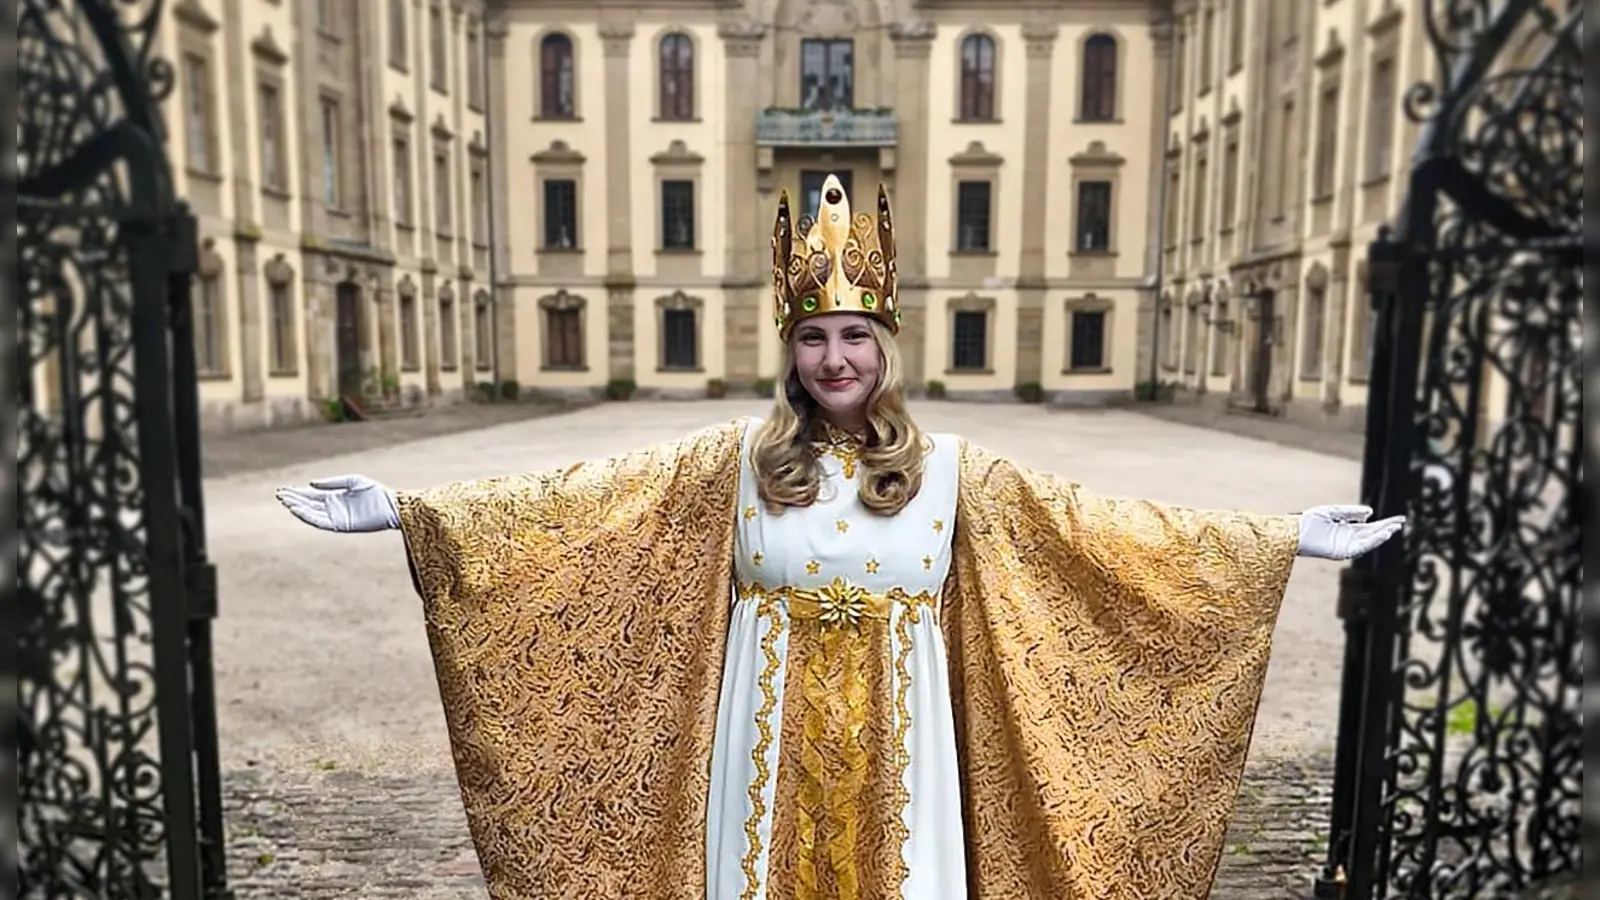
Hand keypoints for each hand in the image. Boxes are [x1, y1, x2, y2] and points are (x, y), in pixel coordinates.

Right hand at [275, 475, 400, 532]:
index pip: (311, 496)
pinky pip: (320, 522)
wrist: (390, 506)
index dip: (297, 493)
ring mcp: (336, 517)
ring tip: (285, 502)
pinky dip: (308, 517)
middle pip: (308, 504)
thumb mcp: (352, 481)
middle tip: (279, 495)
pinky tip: (298, 510)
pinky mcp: (340, 525)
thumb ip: (332, 483)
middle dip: (293, 500)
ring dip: (298, 508)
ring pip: (312, 514)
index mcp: (334, 497)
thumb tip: (310, 484)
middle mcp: (332, 508)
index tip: (283, 490)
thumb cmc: (375, 492)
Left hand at [1297, 504, 1404, 559]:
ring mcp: (1345, 546)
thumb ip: (1351, 512)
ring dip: (1381, 536)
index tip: (1399, 519)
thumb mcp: (1333, 511)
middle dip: (1386, 529)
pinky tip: (1380, 534)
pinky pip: (1360, 547)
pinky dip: (1371, 542)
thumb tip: (1370, 513)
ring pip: (1368, 542)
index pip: (1370, 527)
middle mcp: (1348, 539)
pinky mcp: (1342, 552)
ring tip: (1392, 528)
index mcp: (1347, 529)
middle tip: (1400, 523)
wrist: (1295, 531)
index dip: (1384, 524)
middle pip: (1372, 534)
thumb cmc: (1309, 521)